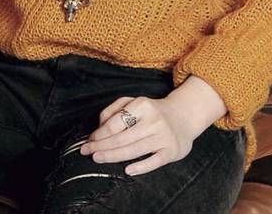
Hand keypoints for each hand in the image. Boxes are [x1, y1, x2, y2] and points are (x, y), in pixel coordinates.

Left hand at [79, 95, 194, 175]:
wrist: (184, 116)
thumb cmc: (152, 111)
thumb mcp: (133, 101)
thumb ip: (114, 109)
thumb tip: (100, 126)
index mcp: (142, 105)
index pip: (116, 122)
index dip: (100, 133)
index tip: (90, 140)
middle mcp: (153, 120)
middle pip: (122, 138)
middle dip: (102, 146)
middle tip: (87, 152)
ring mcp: (163, 136)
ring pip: (134, 150)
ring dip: (113, 156)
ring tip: (98, 158)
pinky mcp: (172, 151)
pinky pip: (154, 161)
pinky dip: (140, 167)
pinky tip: (127, 170)